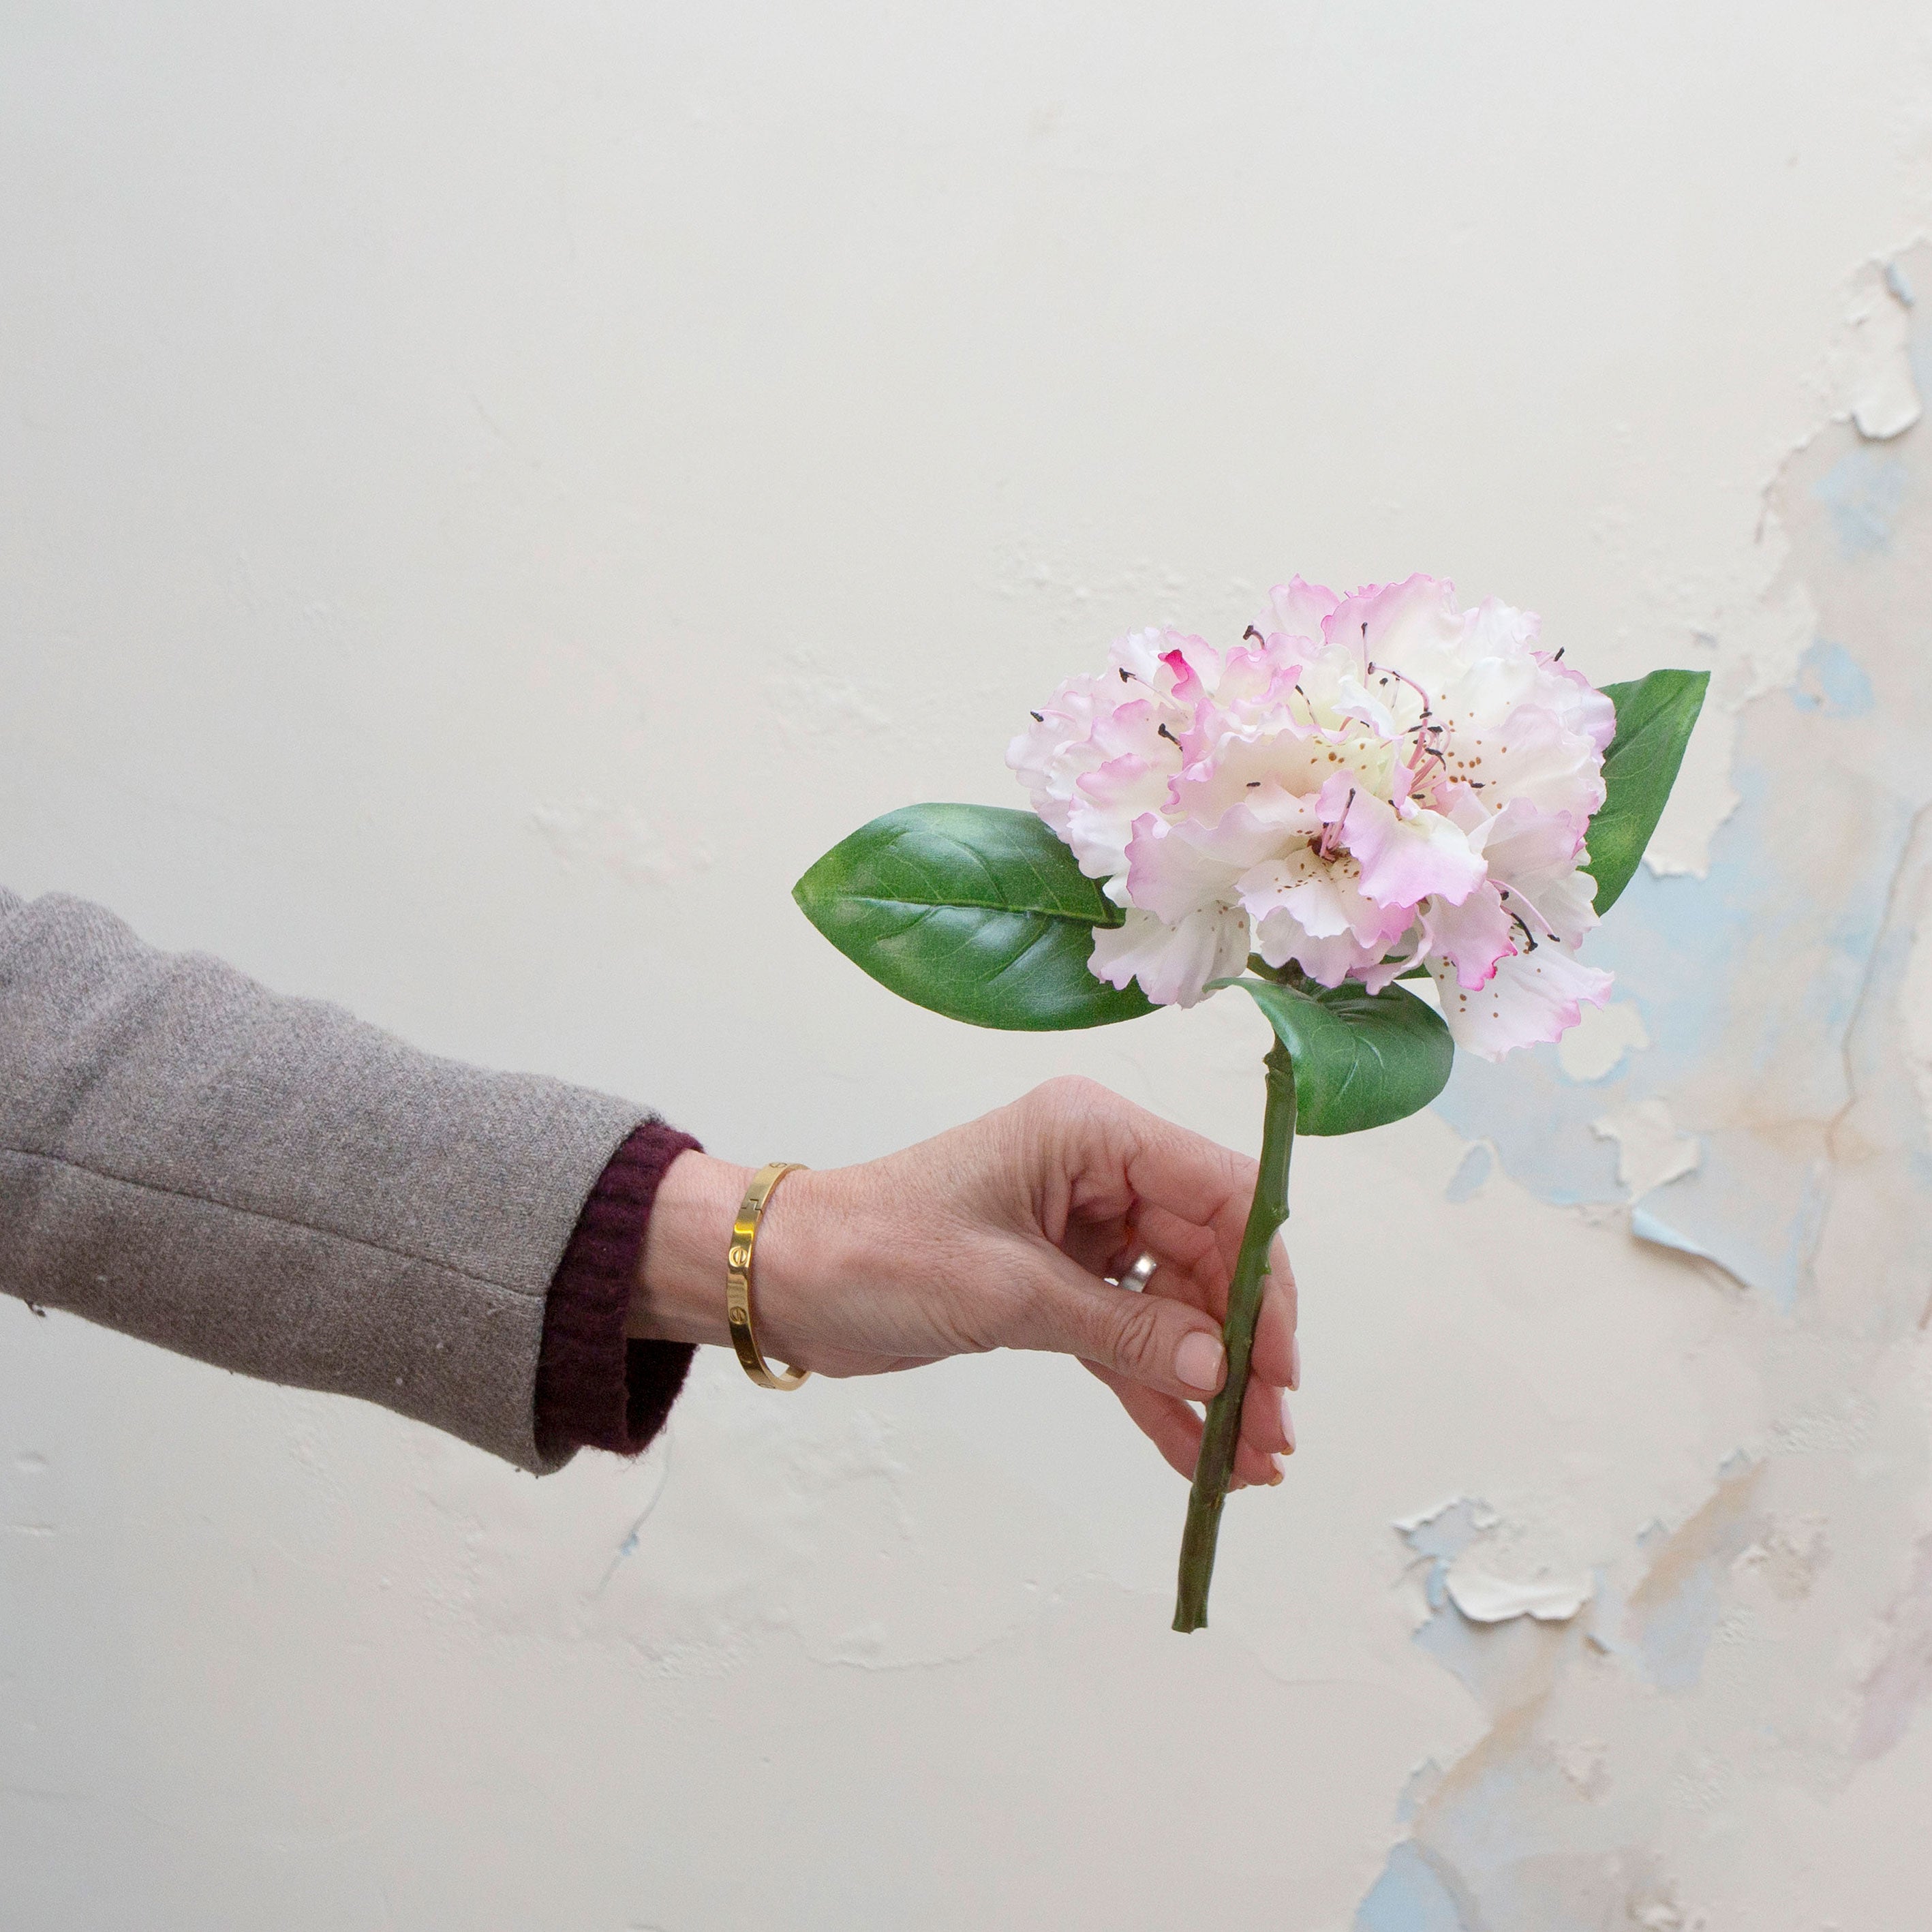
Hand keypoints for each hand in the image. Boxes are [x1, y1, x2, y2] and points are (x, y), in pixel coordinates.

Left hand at [631, 1076, 1298, 1488]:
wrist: (783, 1278)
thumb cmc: (877, 1253)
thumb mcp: (1007, 1292)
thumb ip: (1125, 1329)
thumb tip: (1222, 1371)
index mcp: (1093, 1134)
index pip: (1222, 1193)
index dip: (1265, 1279)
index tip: (1281, 1365)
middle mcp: (1100, 1172)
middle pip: (1209, 1257)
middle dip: (1243, 1348)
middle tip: (1271, 1434)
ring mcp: (1082, 1230)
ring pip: (1175, 1307)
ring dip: (1210, 1384)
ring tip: (1250, 1466)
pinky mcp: (1056, 1285)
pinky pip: (1128, 1338)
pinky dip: (1158, 1392)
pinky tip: (1197, 1456)